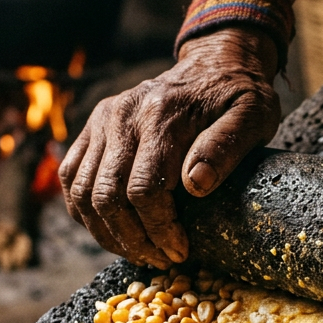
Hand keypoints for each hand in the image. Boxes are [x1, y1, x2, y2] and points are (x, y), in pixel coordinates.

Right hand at [60, 28, 281, 268]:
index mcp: (161, 116)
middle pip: (106, 197)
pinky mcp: (91, 128)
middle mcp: (122, 116)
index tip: (179, 251)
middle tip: (161, 260)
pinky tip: (113, 232)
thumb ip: (225, 148)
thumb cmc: (238, 97)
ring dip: (107, 234)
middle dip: (133, 240)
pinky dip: (84, 213)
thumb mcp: (253, 116)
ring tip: (139, 252)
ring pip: (82, 193)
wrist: (214, 63)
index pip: (143, 189)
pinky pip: (70, 178)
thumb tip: (195, 185)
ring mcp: (102, 121)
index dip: (159, 230)